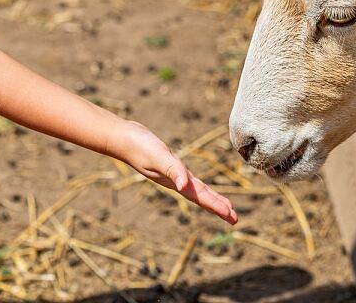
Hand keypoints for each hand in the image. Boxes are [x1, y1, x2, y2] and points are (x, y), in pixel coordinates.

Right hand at [110, 120, 237, 223]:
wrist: (122, 137)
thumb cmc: (139, 146)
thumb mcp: (158, 157)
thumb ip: (173, 170)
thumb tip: (185, 186)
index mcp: (175, 181)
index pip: (200, 196)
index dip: (217, 206)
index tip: (232, 217)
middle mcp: (175, 180)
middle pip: (201, 196)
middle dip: (218, 206)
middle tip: (234, 218)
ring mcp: (172, 173)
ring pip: (196, 188)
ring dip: (210, 197)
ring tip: (223, 204)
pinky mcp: (169, 163)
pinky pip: (188, 177)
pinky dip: (196, 183)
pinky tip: (196, 184)